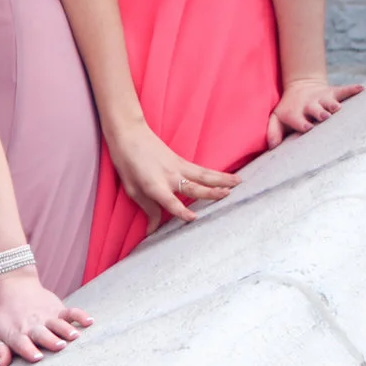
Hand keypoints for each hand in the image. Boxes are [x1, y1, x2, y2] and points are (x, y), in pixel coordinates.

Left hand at [0, 267, 94, 365]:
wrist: (13, 286)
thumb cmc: (3, 316)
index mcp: (16, 333)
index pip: (22, 343)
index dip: (29, 350)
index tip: (37, 357)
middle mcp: (32, 325)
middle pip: (42, 334)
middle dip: (51, 340)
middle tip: (60, 346)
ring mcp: (46, 317)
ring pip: (58, 324)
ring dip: (66, 329)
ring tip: (75, 336)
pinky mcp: (57, 309)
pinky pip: (70, 312)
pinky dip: (80, 315)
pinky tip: (89, 321)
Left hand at [104, 122, 239, 231]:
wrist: (129, 134)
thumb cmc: (126, 163)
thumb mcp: (132, 189)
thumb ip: (147, 209)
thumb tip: (152, 230)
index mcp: (155, 186)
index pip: (171, 202)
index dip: (182, 211)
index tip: (194, 218)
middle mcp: (170, 177)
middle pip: (194, 187)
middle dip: (212, 193)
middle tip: (228, 197)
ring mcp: (177, 167)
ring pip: (204, 175)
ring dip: (222, 180)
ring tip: (239, 183)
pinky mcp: (181, 160)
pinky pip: (201, 169)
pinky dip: (216, 173)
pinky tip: (228, 177)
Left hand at [267, 76, 363, 146]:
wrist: (300, 88)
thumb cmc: (289, 111)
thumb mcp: (278, 120)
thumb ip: (273, 132)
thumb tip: (272, 146)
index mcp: (296, 113)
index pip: (298, 119)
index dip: (302, 123)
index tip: (307, 128)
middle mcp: (309, 105)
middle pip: (315, 109)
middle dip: (319, 113)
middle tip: (324, 116)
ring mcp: (322, 99)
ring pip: (328, 101)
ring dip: (333, 104)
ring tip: (338, 107)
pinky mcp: (332, 92)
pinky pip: (343, 90)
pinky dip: (352, 89)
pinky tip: (361, 89)